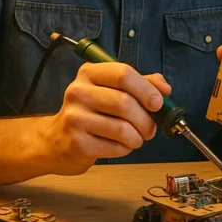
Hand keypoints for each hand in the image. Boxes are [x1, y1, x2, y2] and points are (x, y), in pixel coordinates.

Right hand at [41, 62, 170, 174]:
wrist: (57, 140)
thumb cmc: (93, 112)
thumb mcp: (113, 89)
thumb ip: (142, 84)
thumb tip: (165, 89)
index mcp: (90, 73)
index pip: (123, 74)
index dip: (146, 89)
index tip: (158, 103)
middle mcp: (78, 92)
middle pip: (125, 103)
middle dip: (146, 119)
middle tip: (150, 129)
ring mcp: (74, 118)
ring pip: (122, 128)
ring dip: (138, 137)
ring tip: (136, 138)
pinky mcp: (76, 143)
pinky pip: (115, 146)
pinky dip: (125, 148)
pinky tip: (120, 146)